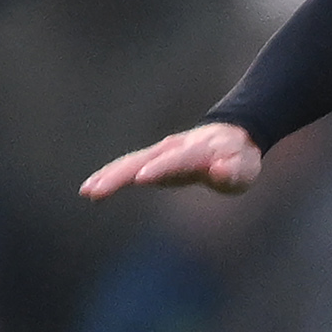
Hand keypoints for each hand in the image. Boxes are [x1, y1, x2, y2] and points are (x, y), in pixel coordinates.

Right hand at [81, 122, 260, 200]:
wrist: (232, 140)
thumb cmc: (240, 161)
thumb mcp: (244, 169)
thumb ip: (232, 171)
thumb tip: (220, 170)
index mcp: (198, 151)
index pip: (177, 160)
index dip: (160, 168)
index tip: (142, 178)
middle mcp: (173, 148)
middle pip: (143, 160)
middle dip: (120, 174)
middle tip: (98, 190)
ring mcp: (160, 152)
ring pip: (129, 162)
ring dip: (108, 175)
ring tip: (88, 191)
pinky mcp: (151, 159)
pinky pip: (126, 166)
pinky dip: (109, 175)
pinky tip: (90, 190)